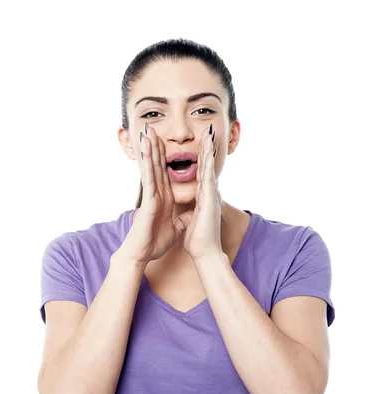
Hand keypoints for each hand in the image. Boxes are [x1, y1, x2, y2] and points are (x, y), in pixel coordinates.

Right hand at [116, 123, 192, 265]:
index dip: (165, 156)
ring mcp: (150, 194)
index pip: (164, 172)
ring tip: (147, 131)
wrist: (142, 254)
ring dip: (148, 148)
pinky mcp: (147, 200)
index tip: (166, 141)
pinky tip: (147, 150)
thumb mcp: (176, 228)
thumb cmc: (154, 242)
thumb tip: (190, 216)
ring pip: (150, 167)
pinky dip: (147, 163)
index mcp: (163, 197)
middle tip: (152, 128)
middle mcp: (155, 192)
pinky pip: (149, 178)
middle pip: (156, 165)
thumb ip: (182, 219)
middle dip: (155, 146)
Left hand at [182, 123, 223, 260]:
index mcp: (203, 197)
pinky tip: (207, 152)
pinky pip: (207, 178)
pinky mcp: (209, 199)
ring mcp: (210, 195)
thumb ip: (192, 212)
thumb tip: (191, 211)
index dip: (200, 158)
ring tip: (209, 134)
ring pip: (208, 168)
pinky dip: (206, 164)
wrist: (205, 252)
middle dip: (206, 148)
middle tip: (208, 131)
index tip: (200, 143)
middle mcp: (208, 193)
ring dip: (208, 150)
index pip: (201, 173)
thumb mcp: (192, 220)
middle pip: (207, 166)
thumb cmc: (199, 239)